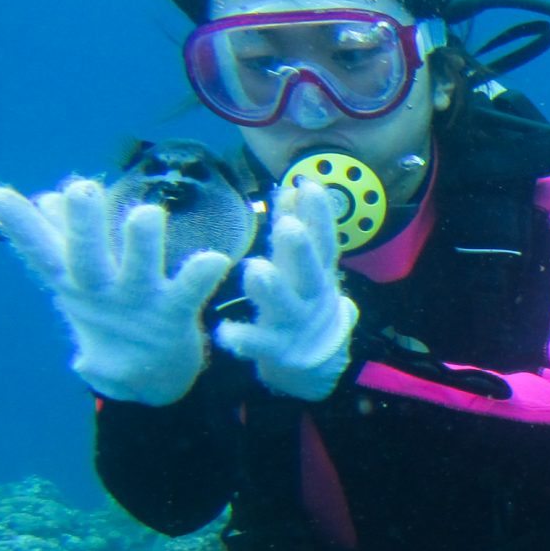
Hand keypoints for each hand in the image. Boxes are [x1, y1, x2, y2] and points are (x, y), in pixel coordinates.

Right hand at [0, 178, 231, 405]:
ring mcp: (138, 304)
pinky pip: (187, 294)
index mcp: (74, 283)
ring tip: (147, 213)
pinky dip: (200, 278)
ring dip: (141, 243)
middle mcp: (102, 292)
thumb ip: (66, 243)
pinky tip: (216, 259)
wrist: (147, 376)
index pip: (40, 250)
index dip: (18, 224)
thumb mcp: (80, 283)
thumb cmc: (111, 317)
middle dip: (82, 225)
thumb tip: (48, 198)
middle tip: (79, 189)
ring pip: (138, 270)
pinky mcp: (173, 316)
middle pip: (86, 257)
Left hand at [215, 180, 358, 400]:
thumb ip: (299, 229)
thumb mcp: (305, 267)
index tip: (309, 185)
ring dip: (272, 288)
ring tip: (254, 268)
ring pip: (285, 306)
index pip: (324, 243)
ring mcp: (295, 325)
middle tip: (287, 226)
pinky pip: (259, 344)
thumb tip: (292, 187)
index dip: (319, 216)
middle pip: (311, 273)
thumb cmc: (304, 303)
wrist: (317, 364)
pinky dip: (245, 338)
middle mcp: (312, 298)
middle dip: (300, 250)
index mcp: (319, 275)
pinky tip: (225, 331)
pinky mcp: (278, 351)